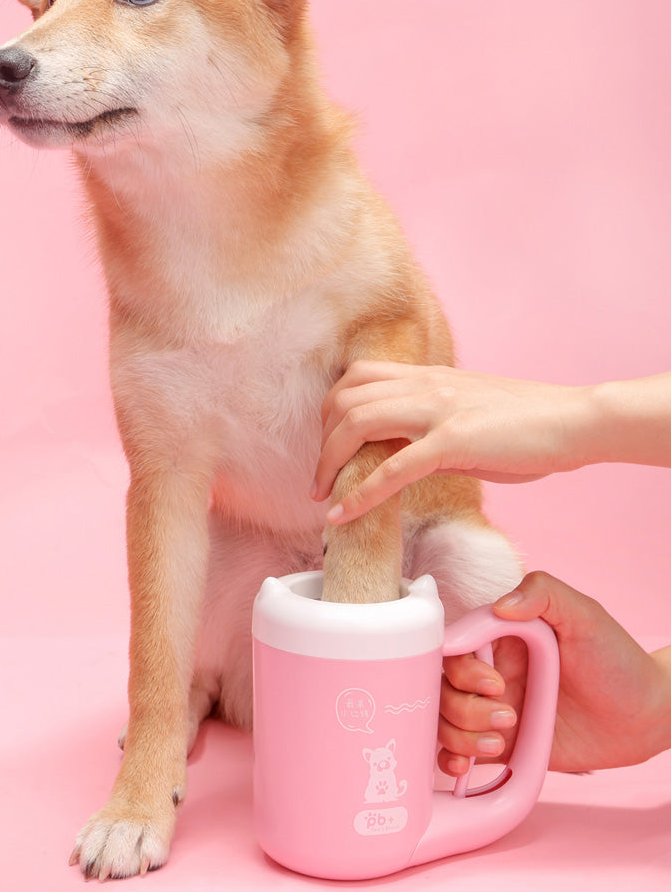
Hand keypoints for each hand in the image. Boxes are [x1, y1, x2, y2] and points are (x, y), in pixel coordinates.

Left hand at [312, 362, 594, 523]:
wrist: (574, 419)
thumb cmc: (527, 421)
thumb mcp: (467, 411)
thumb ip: (430, 424)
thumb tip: (400, 454)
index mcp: (427, 375)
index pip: (356, 376)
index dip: (330, 409)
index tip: (328, 445)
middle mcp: (424, 385)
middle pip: (344, 399)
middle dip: (321, 441)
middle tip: (318, 479)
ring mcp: (437, 410)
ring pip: (357, 424)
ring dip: (329, 464)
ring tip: (321, 498)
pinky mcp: (453, 441)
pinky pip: (392, 469)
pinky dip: (358, 494)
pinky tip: (339, 516)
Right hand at [438, 571, 670, 774]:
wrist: (644, 716)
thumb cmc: (617, 660)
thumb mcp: (585, 615)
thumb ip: (543, 592)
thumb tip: (500, 605)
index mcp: (502, 637)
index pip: (454, 644)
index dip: (462, 667)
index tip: (495, 682)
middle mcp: (491, 671)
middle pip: (444, 685)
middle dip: (466, 705)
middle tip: (508, 713)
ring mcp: (493, 708)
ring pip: (445, 718)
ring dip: (462, 734)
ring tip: (502, 738)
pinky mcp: (501, 742)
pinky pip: (456, 749)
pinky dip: (450, 756)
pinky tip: (467, 762)